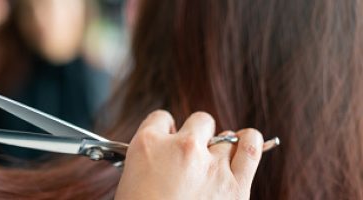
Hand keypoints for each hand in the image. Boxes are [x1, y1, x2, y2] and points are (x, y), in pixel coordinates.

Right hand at [115, 110, 263, 199]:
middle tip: (191, 156)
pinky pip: (250, 149)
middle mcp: (181, 147)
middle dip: (196, 136)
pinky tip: (245, 143)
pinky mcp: (235, 185)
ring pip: (226, 136)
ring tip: (218, 157)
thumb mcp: (130, 180)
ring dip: (222, 145)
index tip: (168, 142)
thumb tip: (164, 160)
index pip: (161, 118)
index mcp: (148, 145)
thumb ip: (149, 161)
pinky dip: (250, 143)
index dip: (165, 131)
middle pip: (199, 122)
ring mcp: (210, 164)